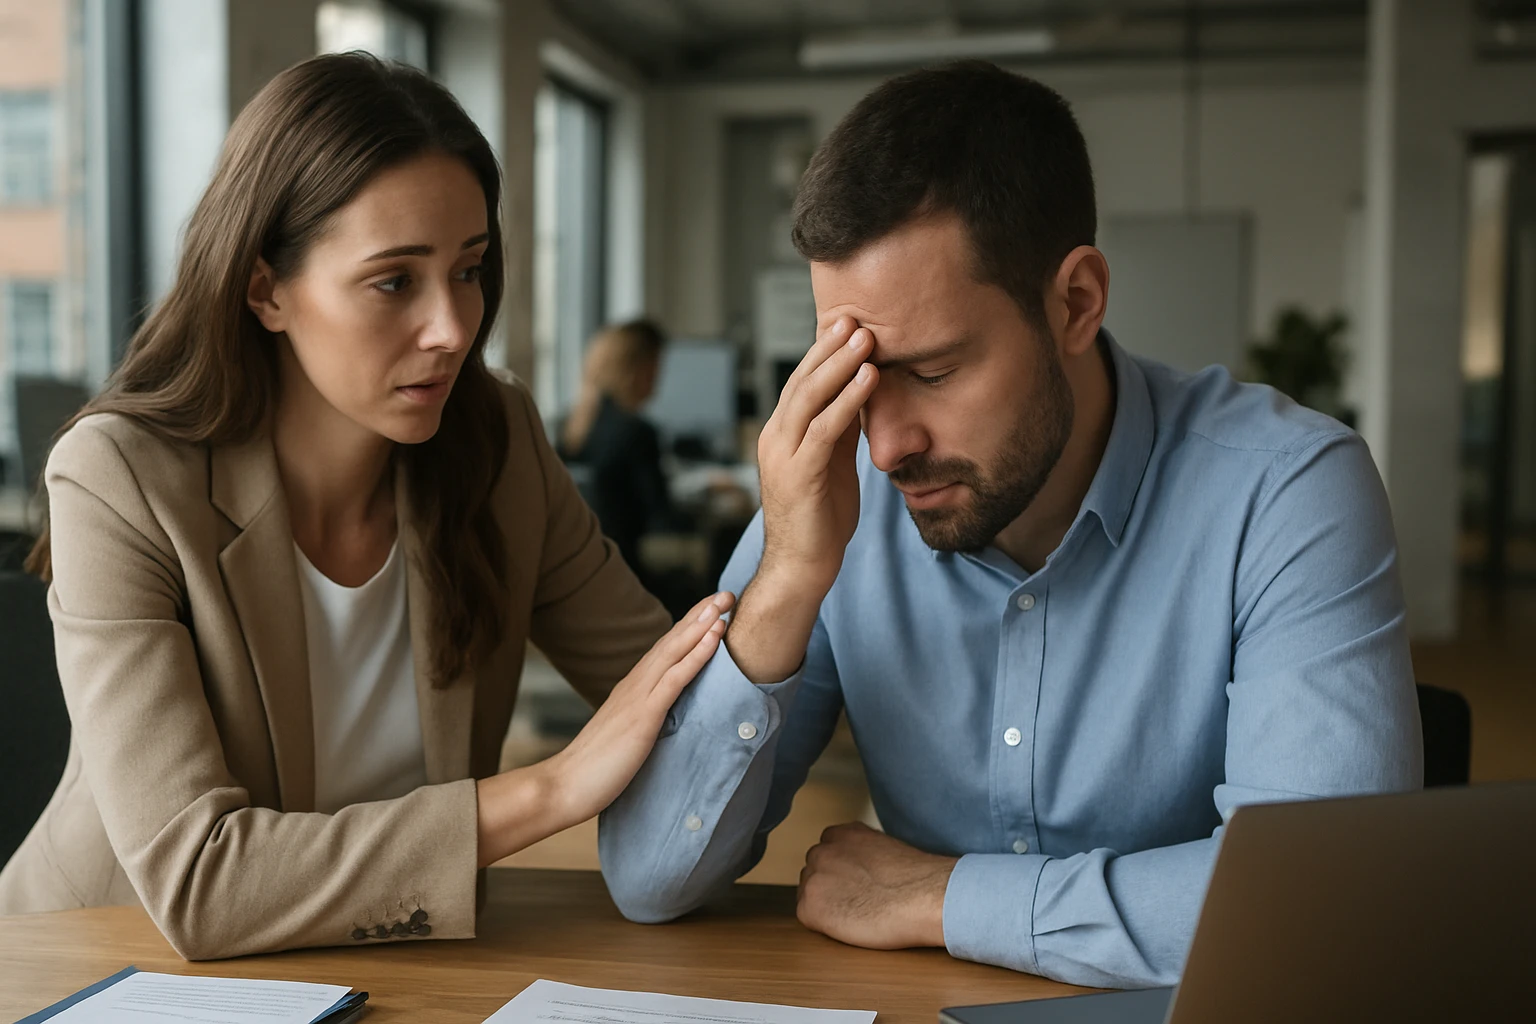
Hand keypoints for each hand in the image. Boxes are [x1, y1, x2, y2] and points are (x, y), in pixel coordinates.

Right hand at [475, 591, 732, 864]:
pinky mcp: (642, 716)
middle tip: (726, 592)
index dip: (689, 628)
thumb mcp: (625, 737)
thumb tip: (663, 719)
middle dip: (700, 615)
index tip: (712, 609)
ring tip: (723, 602)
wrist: (564, 786)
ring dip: (701, 625)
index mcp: (631, 689)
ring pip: (674, 651)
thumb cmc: (595, 769)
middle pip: (672, 641)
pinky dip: (696, 656)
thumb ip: (642, 721)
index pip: (665, 650)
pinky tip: (713, 639)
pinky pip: (674, 679)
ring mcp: (638, 698)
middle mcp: (634, 685)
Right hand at [757, 315, 876, 591]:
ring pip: (810, 397)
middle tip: (856, 317)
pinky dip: (848, 399)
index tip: (846, 323)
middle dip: (830, 347)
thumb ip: (839, 432)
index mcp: (782, 434)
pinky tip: (870, 378)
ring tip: (866, 337)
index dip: (823, 351)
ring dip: (840, 364)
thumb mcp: (832, 464)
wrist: (802, 567)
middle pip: (802, 381)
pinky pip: (826, 428)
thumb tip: (859, 398)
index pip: (801, 382)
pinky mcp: (800, 474)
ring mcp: (784, 455)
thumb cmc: (820, 520)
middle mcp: (776, 438)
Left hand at [796, 822, 956, 949]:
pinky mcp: (810, 908)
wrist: (922, 898)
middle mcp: (822, 851)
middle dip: (830, 885)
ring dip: (826, 904)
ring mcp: (813, 878)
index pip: (827, 850)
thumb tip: (859, 869)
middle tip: (856, 901)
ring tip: (856, 914)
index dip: (840, 870)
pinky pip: (808, 918)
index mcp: (841, 834)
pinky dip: (824, 925)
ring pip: (810, 893)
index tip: (855, 882)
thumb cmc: (916, 879)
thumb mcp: (884, 848)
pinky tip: (850, 925)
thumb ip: (862, 852)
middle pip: (815, 871)